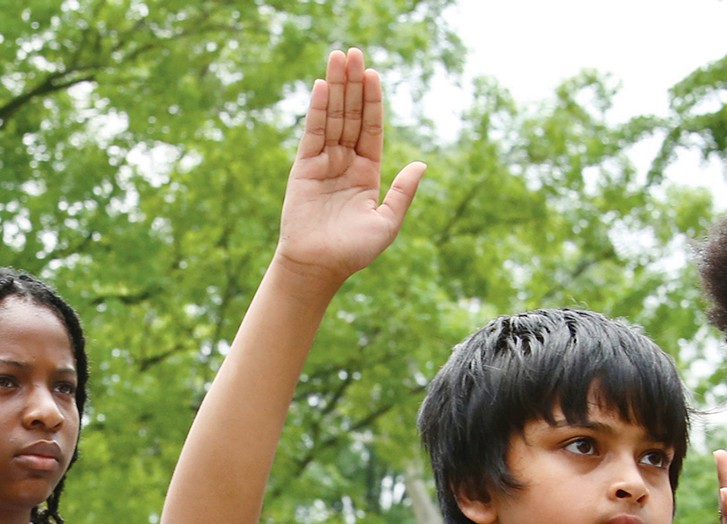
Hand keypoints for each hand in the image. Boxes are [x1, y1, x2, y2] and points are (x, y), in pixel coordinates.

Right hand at [273, 49, 425, 287]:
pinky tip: (320, 86)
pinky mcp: (304, 168)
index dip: (372, 101)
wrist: (318, 268)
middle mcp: (345, 163)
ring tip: (339, 58)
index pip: (371, 128)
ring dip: (335, 87)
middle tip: (355, 52)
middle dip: (353, 84)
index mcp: (367, 173)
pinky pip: (312, 133)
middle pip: (350, 115)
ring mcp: (324, 163)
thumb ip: (403, 192)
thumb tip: (422, 164)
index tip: (374, 74)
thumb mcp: (387, 222)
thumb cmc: (353, 252)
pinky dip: (316, 110)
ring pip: (332, 118)